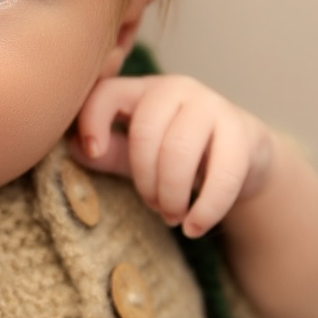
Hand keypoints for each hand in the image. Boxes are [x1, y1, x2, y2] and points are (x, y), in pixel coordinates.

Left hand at [70, 74, 273, 237]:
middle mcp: (177, 89)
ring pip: (179, 150)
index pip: (107, 93)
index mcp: (143, 90)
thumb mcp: (138, 155)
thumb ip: (108, 153)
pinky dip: (205, 208)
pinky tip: (195, 227)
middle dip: (144, 179)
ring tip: (172, 216)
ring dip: (171, 194)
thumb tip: (72, 150)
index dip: (92, 121)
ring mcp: (213, 106)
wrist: (244, 159)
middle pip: (145, 133)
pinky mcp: (244, 133)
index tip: (92, 152)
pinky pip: (222, 173)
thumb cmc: (180, 156)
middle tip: (152, 206)